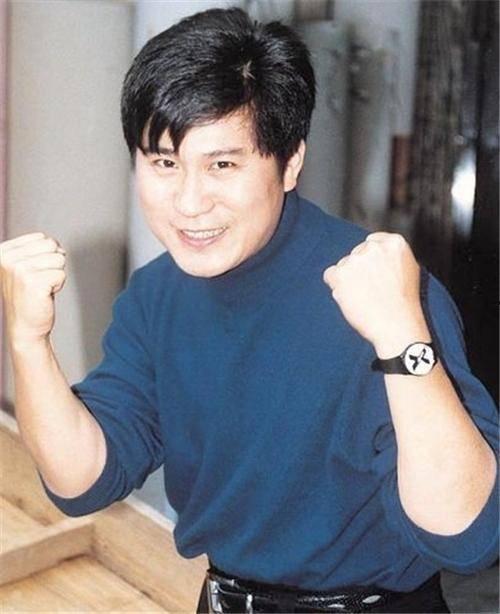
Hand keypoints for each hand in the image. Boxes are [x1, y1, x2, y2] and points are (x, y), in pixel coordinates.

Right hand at [0, 233, 66, 345]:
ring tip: (41, 288)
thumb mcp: (25, 266)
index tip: (34, 272)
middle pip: (52, 245)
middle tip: (40, 281)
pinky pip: (61, 275)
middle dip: (53, 264)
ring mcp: (19, 270)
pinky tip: (44, 295)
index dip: (46, 255)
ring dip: (55, 275)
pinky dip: (58, 286)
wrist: (24, 327)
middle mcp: (8, 259)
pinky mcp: (33, 283)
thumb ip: (37, 249)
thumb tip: (57, 245)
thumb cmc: (28, 296)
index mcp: (3, 251)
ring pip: (59, 259)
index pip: (41, 237)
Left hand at [323, 232, 429, 355]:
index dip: (371, 260)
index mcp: (395, 244)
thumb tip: (375, 254)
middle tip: (371, 290)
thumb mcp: (410, 270)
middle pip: (356, 254)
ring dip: (348, 280)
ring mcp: (356, 260)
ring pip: (343, 266)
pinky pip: (330, 275)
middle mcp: (374, 248)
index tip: (373, 272)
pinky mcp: (341, 274)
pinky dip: (336, 286)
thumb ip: (391, 257)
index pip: (372, 242)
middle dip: (359, 270)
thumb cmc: (405, 304)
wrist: (397, 325)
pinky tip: (351, 298)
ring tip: (365, 297)